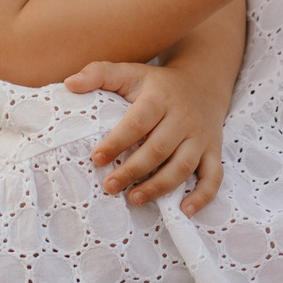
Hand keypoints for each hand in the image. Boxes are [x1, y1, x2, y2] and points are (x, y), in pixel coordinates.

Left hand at [68, 58, 228, 213]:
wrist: (203, 82)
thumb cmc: (157, 84)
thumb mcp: (131, 72)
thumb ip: (99, 73)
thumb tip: (69, 83)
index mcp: (160, 98)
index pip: (138, 122)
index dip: (117, 142)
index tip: (96, 158)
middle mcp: (183, 118)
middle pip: (158, 149)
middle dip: (133, 170)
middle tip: (109, 186)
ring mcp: (200, 137)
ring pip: (182, 166)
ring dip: (159, 186)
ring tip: (134, 199)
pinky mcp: (213, 151)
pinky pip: (213, 176)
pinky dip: (202, 195)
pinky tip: (184, 211)